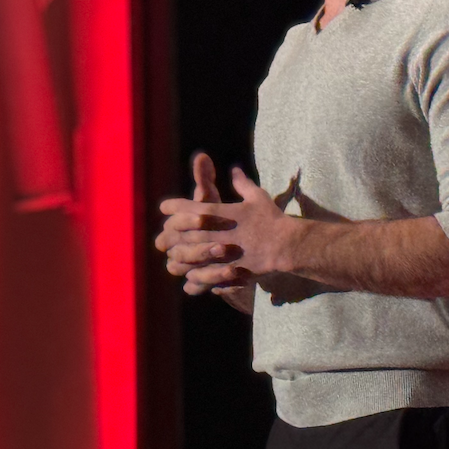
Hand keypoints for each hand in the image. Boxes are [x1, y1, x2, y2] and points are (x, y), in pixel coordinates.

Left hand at [158, 167, 295, 293]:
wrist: (287, 245)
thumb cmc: (272, 219)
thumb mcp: (257, 197)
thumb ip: (242, 184)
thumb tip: (235, 170)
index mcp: (218, 213)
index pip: (184, 208)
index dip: (171, 207)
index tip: (165, 208)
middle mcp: (214, 233)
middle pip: (178, 234)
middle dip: (167, 235)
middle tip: (162, 237)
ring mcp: (218, 254)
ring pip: (185, 257)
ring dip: (176, 257)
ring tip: (173, 258)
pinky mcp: (225, 271)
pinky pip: (201, 277)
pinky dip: (193, 278)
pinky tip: (189, 278)